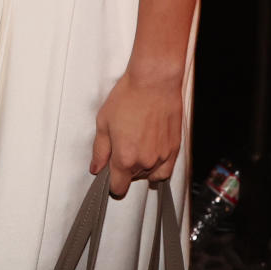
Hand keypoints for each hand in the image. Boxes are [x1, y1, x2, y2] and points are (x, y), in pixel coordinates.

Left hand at [90, 71, 180, 197]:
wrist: (154, 82)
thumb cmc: (128, 97)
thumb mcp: (103, 122)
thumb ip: (99, 150)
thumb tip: (96, 168)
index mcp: (125, 158)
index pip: (118, 188)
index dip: (111, 184)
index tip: (109, 175)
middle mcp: (145, 162)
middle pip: (132, 179)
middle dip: (125, 169)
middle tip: (121, 146)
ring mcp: (162, 157)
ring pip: (148, 175)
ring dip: (141, 167)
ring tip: (136, 143)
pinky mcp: (174, 150)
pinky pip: (165, 171)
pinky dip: (157, 168)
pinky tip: (150, 154)